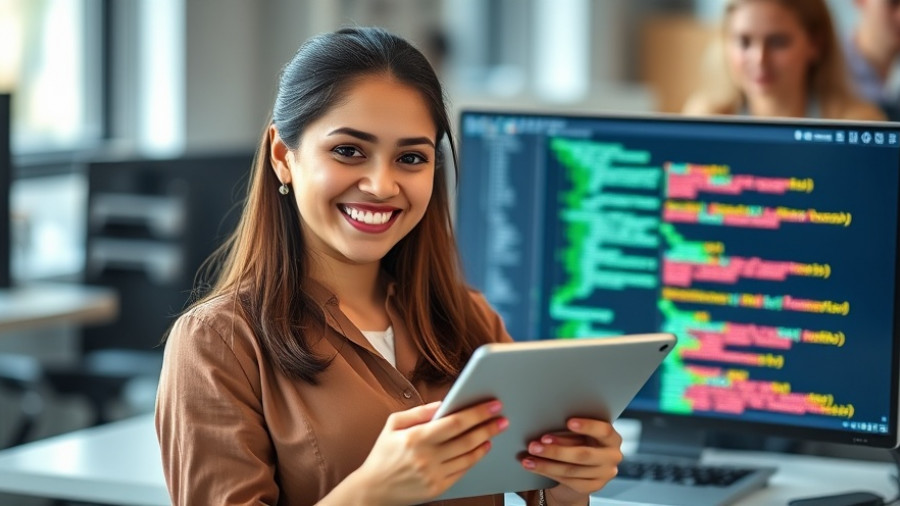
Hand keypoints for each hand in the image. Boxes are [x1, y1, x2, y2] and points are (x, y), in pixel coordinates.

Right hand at [350, 399, 508, 504]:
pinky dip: (475, 458)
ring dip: (485, 442)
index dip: (477, 413)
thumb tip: (444, 403)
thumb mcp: (393, 425)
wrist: (372, 489)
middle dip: (488, 427)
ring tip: (495, 431)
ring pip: (468, 456)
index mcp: (416, 438)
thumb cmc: (383, 454)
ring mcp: (433, 475)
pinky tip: (482, 448)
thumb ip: (419, 412)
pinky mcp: (437, 488)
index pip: (454, 422)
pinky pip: (462, 471)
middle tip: (502, 417)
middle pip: (466, 439)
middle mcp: (426, 457)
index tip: (493, 405)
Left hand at [520, 418, 622, 505]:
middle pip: (583, 454)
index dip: (587, 426)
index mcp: (612, 438)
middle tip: (534, 445)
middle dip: (556, 450)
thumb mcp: (578, 433)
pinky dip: (549, 472)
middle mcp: (612, 457)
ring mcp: (604, 474)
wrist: (582, 465)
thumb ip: (570, 430)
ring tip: (528, 458)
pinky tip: (535, 467)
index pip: (604, 430)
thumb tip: (546, 428)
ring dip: (546, 464)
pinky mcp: (593, 486)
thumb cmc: (579, 440)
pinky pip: (568, 480)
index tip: (568, 422)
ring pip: (571, 470)